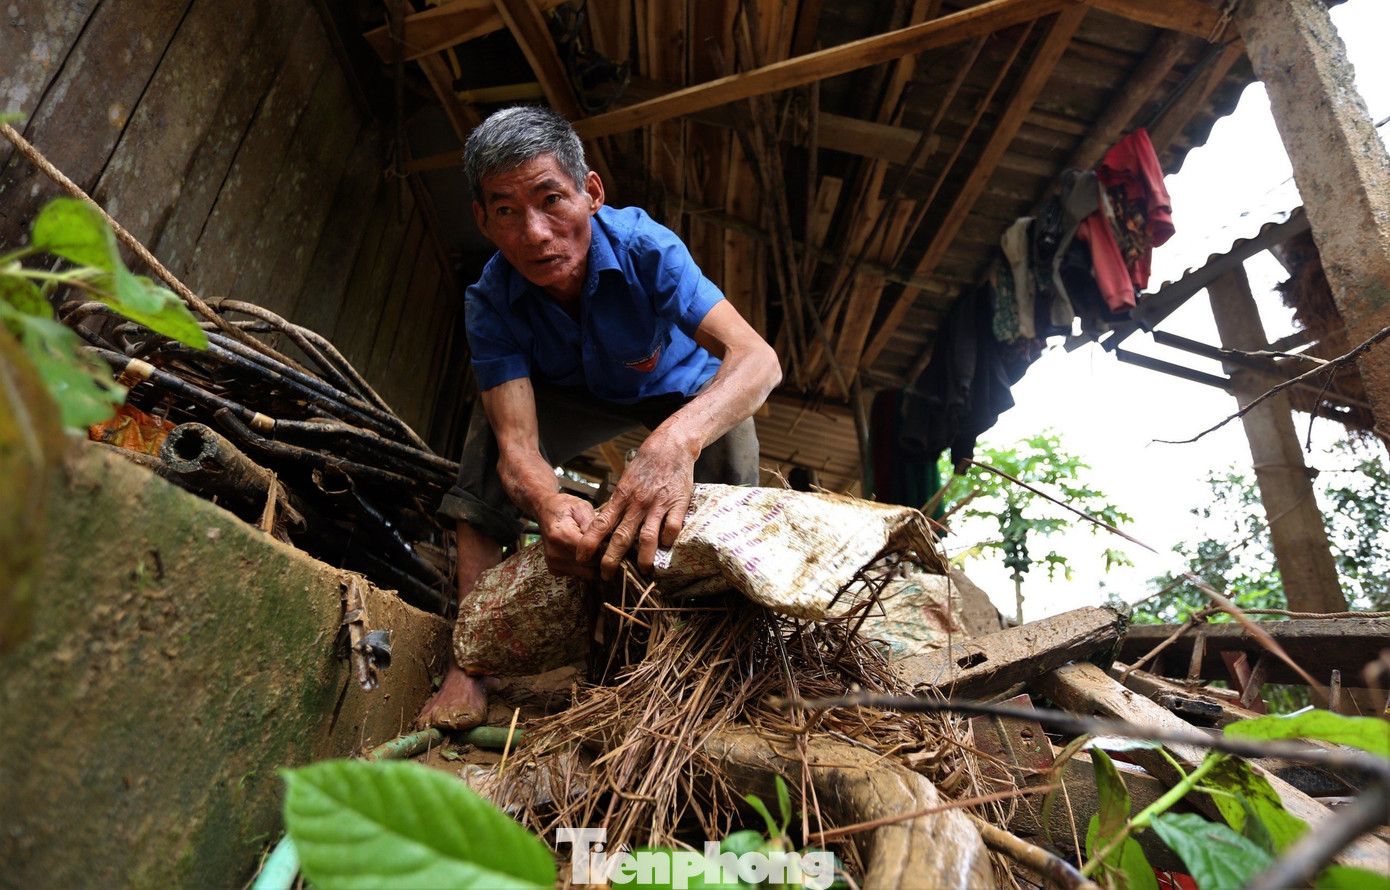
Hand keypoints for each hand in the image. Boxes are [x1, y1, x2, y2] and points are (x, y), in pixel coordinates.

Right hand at [537, 492, 598, 578]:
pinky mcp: (554, 569)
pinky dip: (584, 567)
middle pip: (590, 567)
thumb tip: (606, 540)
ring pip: (586, 574)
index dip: (604, 550)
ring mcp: (553, 563)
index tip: (610, 543)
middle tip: (603, 545)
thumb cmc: (565, 507)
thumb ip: (593, 524)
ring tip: (591, 548)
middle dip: (600, 558)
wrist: (546, 510)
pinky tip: (581, 552)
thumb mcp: (582, 507)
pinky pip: (579, 575)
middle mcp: (554, 553)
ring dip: (593, 564)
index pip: (591, 554)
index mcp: (561, 535)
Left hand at [577, 430, 696, 578]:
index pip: (601, 524)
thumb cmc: (646, 464)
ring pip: (648, 538)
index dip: (589, 542)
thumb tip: (606, 524)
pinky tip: (666, 547)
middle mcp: (637, 503)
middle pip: (621, 537)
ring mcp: (658, 505)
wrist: (671, 446)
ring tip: (643, 572)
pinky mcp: (678, 504)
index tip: (581, 557)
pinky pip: (672, 528)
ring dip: (644, 559)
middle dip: (611, 560)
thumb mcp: (626, 481)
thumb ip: (618, 503)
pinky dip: (668, 540)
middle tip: (605, 576)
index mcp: (622, 496)